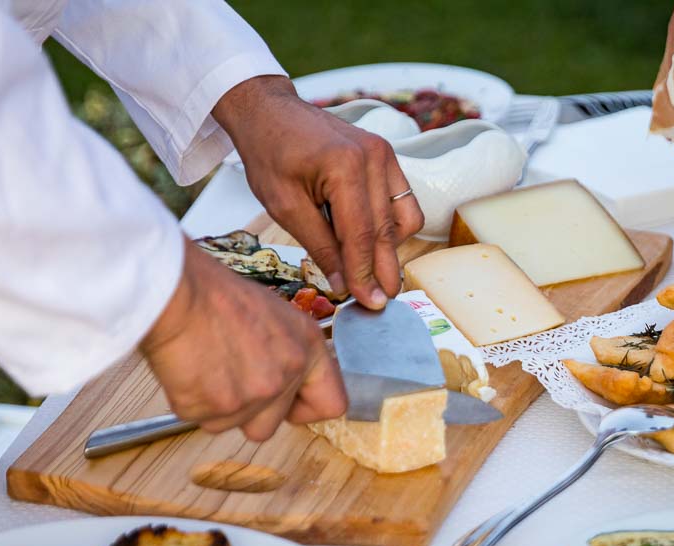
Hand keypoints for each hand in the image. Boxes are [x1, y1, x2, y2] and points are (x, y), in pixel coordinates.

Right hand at [140, 240, 346, 440]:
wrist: (174, 292)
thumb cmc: (215, 295)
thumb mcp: (274, 315)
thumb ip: (288, 353)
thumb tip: (287, 382)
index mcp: (307, 348)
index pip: (332, 405)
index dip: (305, 408)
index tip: (288, 403)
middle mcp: (287, 375)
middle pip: (272, 425)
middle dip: (249, 410)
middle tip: (228, 373)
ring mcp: (254, 396)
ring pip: (235, 425)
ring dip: (219, 406)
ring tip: (207, 365)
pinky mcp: (217, 409)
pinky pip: (204, 420)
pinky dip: (193, 401)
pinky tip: (190, 369)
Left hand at [213, 75, 424, 308]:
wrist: (271, 111)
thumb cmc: (269, 154)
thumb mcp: (284, 206)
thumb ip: (319, 246)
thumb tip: (344, 285)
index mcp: (344, 166)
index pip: (361, 235)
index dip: (365, 274)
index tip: (370, 305)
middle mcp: (374, 158)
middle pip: (386, 231)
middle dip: (383, 271)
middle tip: (380, 303)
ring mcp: (385, 155)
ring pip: (403, 220)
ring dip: (389, 249)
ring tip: (366, 269)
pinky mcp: (387, 157)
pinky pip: (402, 202)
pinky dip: (390, 227)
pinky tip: (367, 239)